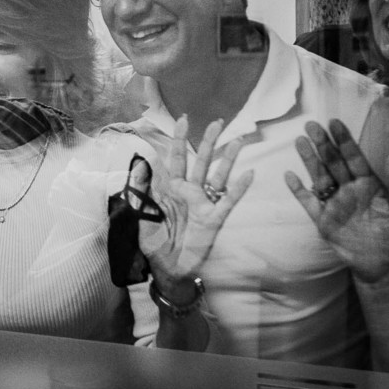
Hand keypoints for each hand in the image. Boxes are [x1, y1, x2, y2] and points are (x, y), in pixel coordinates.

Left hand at [133, 116, 253, 301]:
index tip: (183, 119)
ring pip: (218, 176)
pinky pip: (227, 201)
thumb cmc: (154, 242)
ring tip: (238, 140)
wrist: (167, 269)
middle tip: (218, 122)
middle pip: (201, 161)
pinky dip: (238, 188)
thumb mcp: (140, 215)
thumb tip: (138, 164)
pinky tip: (249, 174)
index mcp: (172, 188)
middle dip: (208, 141)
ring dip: (228, 159)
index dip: (179, 139)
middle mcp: (190, 192)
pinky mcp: (214, 220)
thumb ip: (140, 190)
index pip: (177, 158)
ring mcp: (204, 204)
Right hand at [285, 119, 388, 284]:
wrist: (387, 268)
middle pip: (333, 163)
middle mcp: (350, 190)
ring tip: (299, 141)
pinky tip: (289, 176)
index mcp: (370, 185)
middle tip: (311, 124)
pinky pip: (309, 203)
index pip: (354, 158)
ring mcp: (336, 204)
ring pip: (320, 178)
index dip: (344, 140)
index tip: (334, 123)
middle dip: (323, 144)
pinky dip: (299, 191)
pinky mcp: (325, 221)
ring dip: (309, 160)